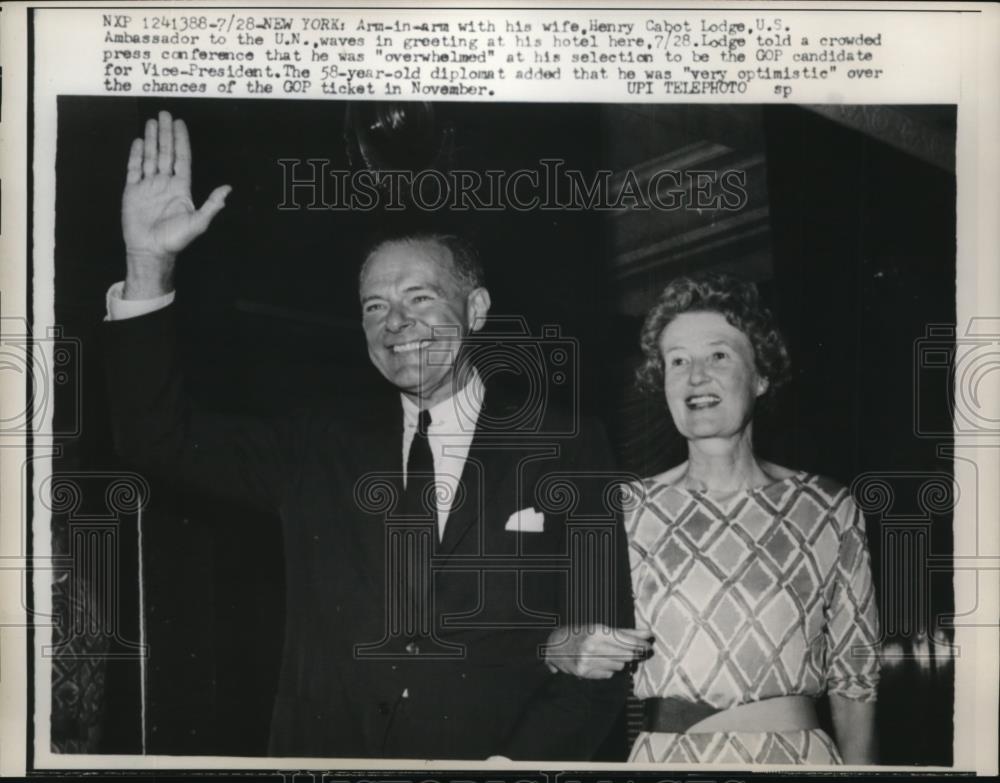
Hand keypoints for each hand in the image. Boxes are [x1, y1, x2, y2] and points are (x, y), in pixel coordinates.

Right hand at [121, 110, 230, 298]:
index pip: (182, 159)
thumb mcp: (198, 222)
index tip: (179, 124)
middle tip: (164, 114)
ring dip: (151, 139)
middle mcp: (165, 184)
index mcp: (181, 188)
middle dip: (165, 134)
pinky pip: (133, 169)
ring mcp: (148, 186)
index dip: (181, 141)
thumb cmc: (175, 240)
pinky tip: (138, 142)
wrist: (151, 251)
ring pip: (150, 157)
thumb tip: (228, 189)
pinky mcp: (132, 191)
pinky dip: (135, 155)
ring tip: (151, 122)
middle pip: (165, 153)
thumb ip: (212, 204)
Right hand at [543, 625, 652, 679]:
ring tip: (610, 655)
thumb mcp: (600, 628)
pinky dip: (608, 670)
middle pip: (625, 655)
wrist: (554, 645)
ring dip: (619, 662)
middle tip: (638, 650)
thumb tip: (647, 633)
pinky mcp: (584, 673)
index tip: (649, 644)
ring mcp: (588, 661)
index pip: (626, 640)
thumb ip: (626, 632)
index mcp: (597, 631)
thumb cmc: (581, 634)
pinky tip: (600, 663)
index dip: (640, 643)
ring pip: (618, 666)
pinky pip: (608, 674)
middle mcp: (592, 646)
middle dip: (632, 653)